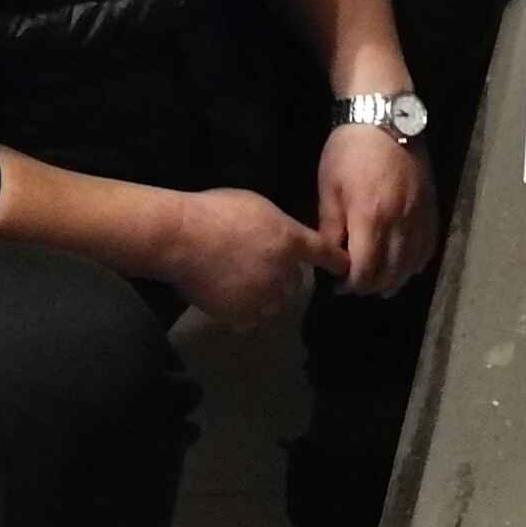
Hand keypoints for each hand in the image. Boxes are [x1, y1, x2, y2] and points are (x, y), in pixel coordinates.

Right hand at [165, 186, 331, 329]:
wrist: (179, 238)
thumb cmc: (213, 212)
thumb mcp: (256, 206)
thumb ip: (278, 227)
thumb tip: (283, 238)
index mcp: (290, 241)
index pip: (326, 255)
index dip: (337, 262)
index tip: (346, 269)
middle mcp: (284, 272)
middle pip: (295, 284)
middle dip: (282, 278)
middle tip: (255, 267)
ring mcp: (263, 296)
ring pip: (274, 305)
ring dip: (264, 298)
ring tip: (238, 284)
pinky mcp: (241, 314)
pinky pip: (250, 320)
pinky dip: (242, 313)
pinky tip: (225, 299)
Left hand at [314, 123, 435, 294]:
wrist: (386, 119)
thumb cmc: (348, 151)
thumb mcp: (329, 189)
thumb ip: (330, 228)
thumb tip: (331, 259)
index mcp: (370, 218)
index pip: (365, 270)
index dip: (350, 285)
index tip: (337, 284)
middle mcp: (400, 223)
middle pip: (390, 273)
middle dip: (370, 286)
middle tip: (355, 285)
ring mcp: (420, 217)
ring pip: (412, 265)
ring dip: (395, 279)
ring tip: (378, 282)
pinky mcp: (432, 209)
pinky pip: (428, 248)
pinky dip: (416, 263)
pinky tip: (404, 266)